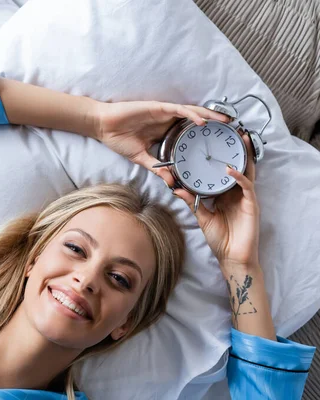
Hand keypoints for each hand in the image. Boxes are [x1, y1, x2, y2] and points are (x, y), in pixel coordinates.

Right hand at [95, 101, 229, 186]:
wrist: (104, 127)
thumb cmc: (119, 140)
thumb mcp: (140, 158)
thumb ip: (156, 167)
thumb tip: (170, 182)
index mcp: (165, 132)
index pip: (190, 134)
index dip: (205, 138)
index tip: (220, 146)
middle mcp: (168, 121)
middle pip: (197, 122)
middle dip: (215, 125)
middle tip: (233, 131)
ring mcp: (164, 113)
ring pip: (193, 113)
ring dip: (210, 116)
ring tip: (225, 122)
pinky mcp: (158, 108)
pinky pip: (179, 110)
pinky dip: (191, 115)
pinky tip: (202, 122)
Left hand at [173, 134, 259, 272]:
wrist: (232, 258)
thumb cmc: (220, 238)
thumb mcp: (202, 216)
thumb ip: (190, 201)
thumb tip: (175, 188)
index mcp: (225, 194)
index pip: (220, 172)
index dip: (216, 159)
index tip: (207, 145)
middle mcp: (236, 192)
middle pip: (237, 166)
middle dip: (234, 149)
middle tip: (229, 131)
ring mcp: (245, 197)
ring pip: (246, 171)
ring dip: (243, 155)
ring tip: (240, 138)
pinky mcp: (251, 204)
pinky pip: (246, 186)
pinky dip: (238, 176)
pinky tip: (229, 169)